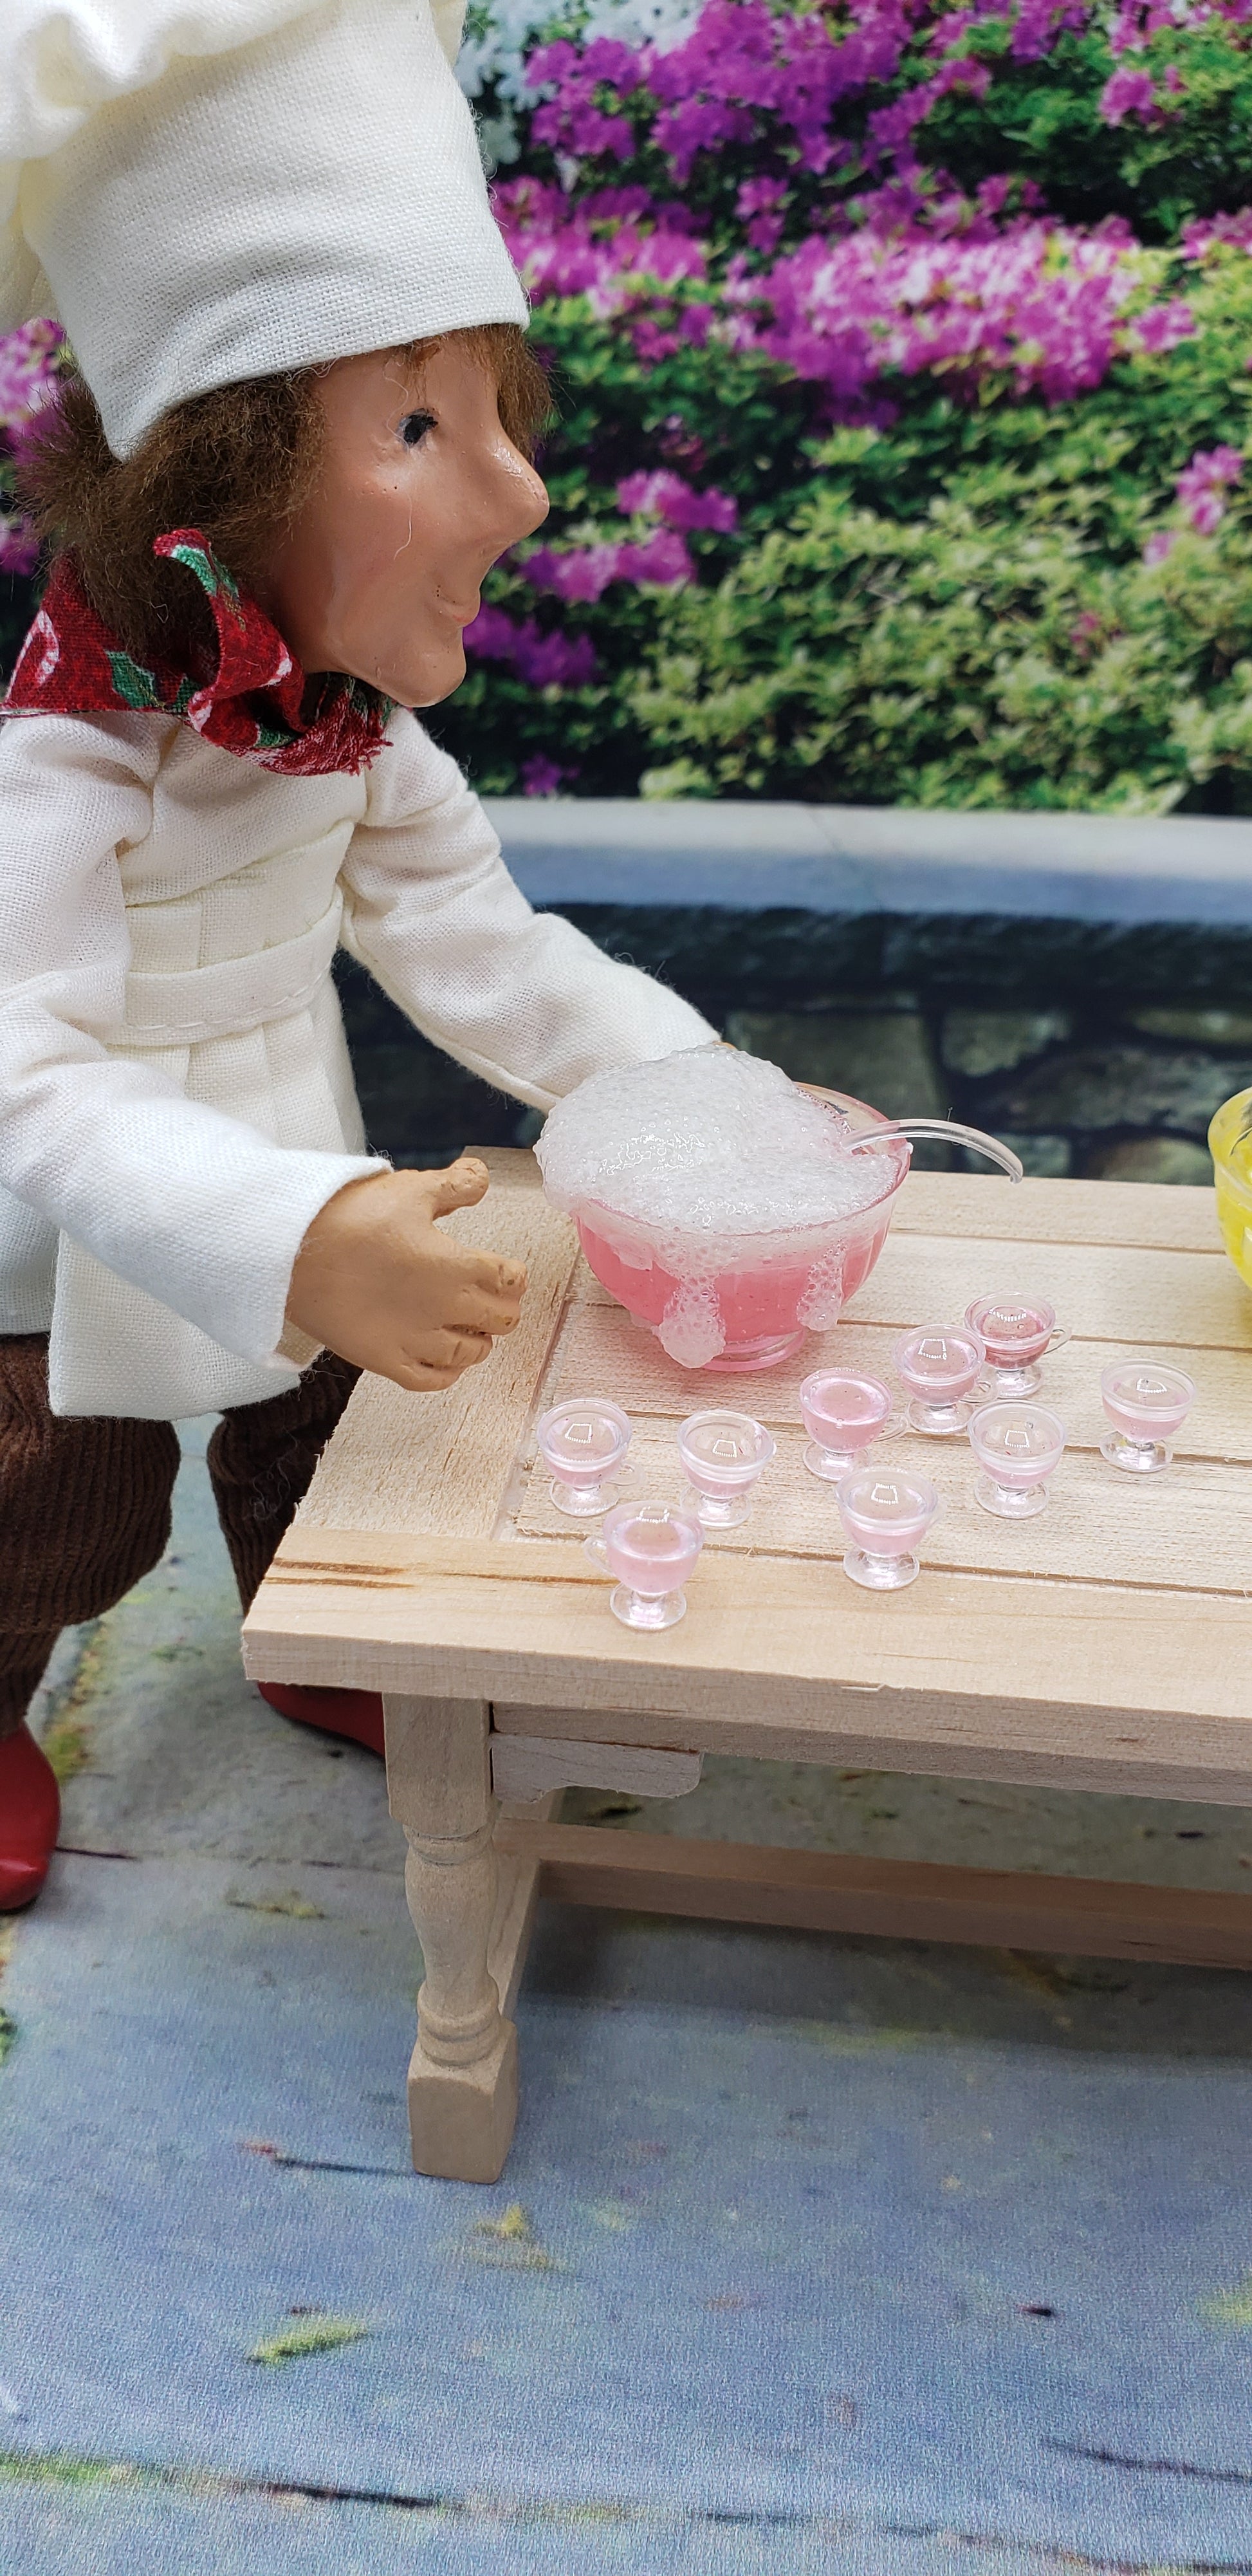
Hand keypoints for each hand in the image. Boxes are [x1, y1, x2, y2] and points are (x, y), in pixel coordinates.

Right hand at [285, 1158, 526, 1391]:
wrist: (292, 1251)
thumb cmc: (349, 1218)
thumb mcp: (410, 1189)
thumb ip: (454, 1186)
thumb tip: (480, 1177)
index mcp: (458, 1266)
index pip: (510, 1280)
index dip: (515, 1276)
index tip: (510, 1273)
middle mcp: (445, 1308)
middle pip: (500, 1320)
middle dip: (504, 1310)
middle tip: (496, 1301)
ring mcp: (416, 1339)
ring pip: (470, 1353)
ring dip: (479, 1341)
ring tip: (473, 1330)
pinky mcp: (385, 1360)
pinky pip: (430, 1380)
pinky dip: (447, 1374)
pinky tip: (448, 1363)